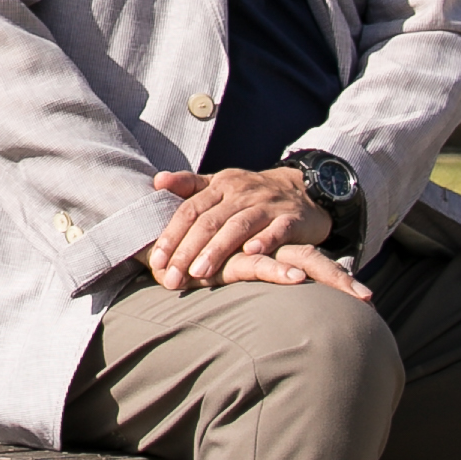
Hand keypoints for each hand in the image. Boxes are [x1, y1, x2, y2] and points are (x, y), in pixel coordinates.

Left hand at [144, 164, 329, 291]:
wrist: (304, 189)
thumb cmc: (252, 194)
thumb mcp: (221, 184)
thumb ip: (189, 185)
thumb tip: (156, 181)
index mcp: (220, 186)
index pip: (190, 210)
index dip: (172, 235)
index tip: (156, 261)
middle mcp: (241, 193)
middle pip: (210, 221)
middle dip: (187, 250)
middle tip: (171, 277)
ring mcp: (267, 205)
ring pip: (239, 226)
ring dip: (217, 250)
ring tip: (199, 273)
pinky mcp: (292, 219)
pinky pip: (278, 230)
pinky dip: (265, 241)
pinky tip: (251, 254)